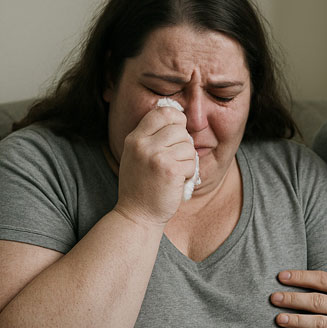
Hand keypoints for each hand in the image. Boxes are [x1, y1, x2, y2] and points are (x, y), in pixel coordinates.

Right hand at [114, 106, 196, 225]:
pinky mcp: (170, 170)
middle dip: (184, 145)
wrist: (137, 215)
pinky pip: (191, 162)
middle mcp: (143, 144)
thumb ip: (152, 136)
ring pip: (188, 146)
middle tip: (175, 161)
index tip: (178, 131)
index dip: (176, 118)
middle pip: (180, 129)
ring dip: (187, 161)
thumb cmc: (142, 186)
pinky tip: (176, 182)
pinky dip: (188, 174)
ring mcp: (156, 156)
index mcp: (135, 138)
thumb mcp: (137, 155)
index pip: (162, 112)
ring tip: (173, 173)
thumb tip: (177, 114)